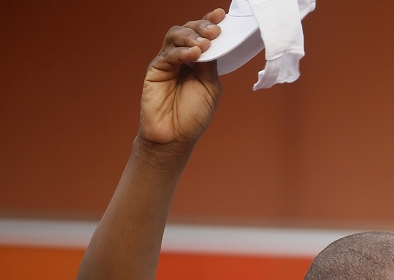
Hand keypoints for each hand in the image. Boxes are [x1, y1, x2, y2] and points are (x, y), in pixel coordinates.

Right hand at [140, 10, 224, 144]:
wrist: (175, 136)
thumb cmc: (193, 115)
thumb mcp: (210, 87)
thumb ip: (211, 65)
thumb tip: (212, 44)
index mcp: (198, 61)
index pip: (203, 36)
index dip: (210, 22)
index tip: (221, 14)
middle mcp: (182, 57)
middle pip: (189, 30)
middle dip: (202, 26)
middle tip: (214, 30)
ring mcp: (167, 61)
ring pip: (175, 36)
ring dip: (191, 36)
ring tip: (204, 43)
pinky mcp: (155, 68)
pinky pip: (168, 54)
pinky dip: (182, 52)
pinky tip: (194, 54)